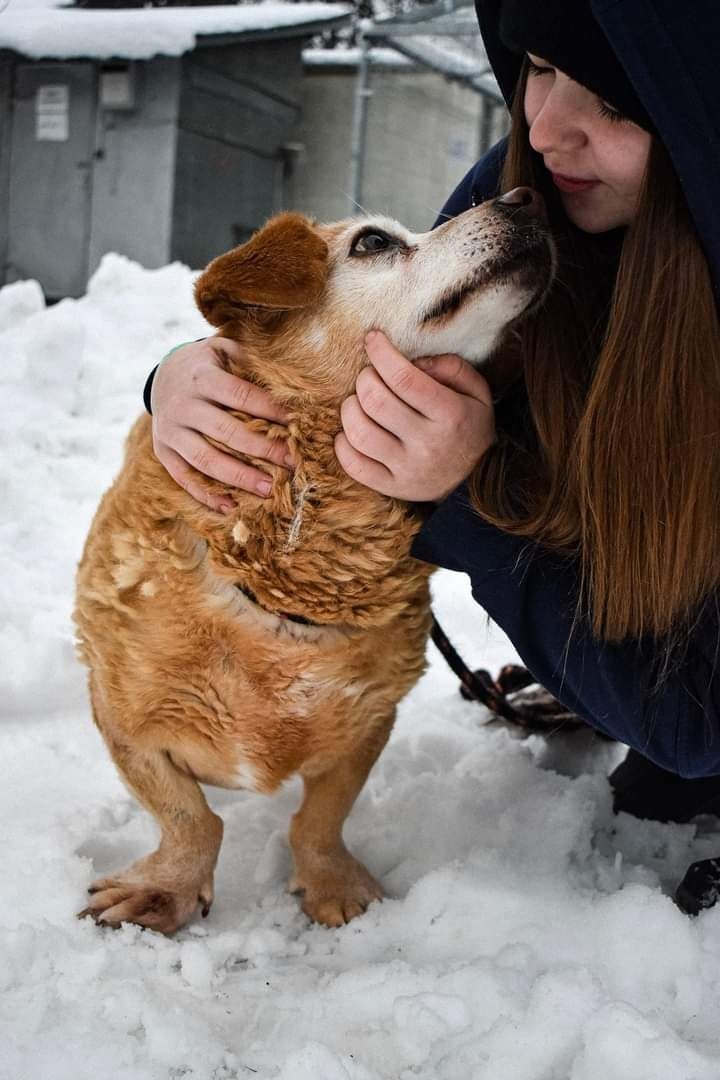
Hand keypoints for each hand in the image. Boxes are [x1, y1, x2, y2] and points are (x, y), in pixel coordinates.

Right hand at [151, 337, 291, 511]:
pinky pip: (184, 477)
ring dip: (239, 478)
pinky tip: (231, 507)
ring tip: (269, 490)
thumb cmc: (207, 365)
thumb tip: (289, 377)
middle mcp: (183, 404)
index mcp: (202, 377)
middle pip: (226, 432)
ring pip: (206, 459)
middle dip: (262, 450)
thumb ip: (249, 359)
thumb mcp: (222, 350)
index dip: (270, 411)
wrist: (161, 376)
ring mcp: (170, 431)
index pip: (241, 395)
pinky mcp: (163, 451)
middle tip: (293, 464)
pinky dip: (206, 495)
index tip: (299, 425)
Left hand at [335, 331, 494, 501]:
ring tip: (359, 401)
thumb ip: (452, 367)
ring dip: (350, 408)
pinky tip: (352, 431)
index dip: (381, 353)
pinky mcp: (392, 487)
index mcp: (450, 414)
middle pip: (375, 401)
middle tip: (370, 375)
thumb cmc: (469, 426)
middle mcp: (427, 443)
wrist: (475, 481)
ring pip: (359, 432)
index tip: (372, 339)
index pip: (404, 378)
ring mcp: (407, 469)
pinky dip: (344, 443)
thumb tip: (413, 361)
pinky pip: (354, 465)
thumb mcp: (476, 392)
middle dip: (365, 378)